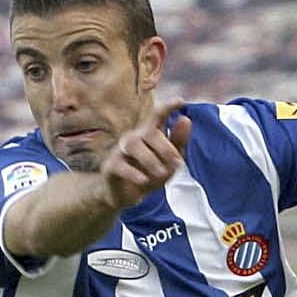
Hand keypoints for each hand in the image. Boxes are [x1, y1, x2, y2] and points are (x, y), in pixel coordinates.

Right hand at [100, 93, 188, 208]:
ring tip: (162, 173)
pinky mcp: (111, 166)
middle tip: (178, 164)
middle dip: (166, 148)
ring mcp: (121, 150)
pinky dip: (133, 173)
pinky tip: (144, 180)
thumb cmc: (149, 173)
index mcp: (149, 134)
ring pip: (133, 145)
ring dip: (150, 160)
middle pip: (149, 133)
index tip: (181, 101)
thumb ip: (178, 141)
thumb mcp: (169, 160)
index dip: (168, 107)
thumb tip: (186, 119)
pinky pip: (120, 165)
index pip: (157, 116)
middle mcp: (134, 137)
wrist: (126, 195)